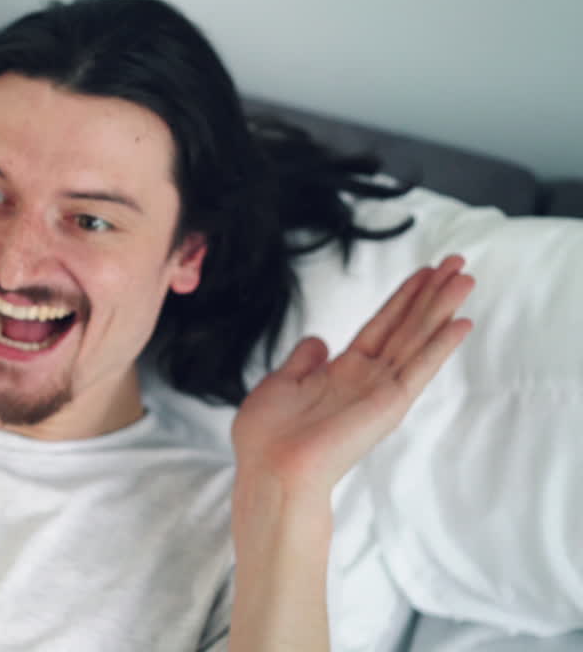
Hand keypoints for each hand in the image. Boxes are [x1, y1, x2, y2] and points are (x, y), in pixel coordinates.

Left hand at [232, 255, 474, 500]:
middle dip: (430, 294)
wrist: (270, 470)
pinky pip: (418, 368)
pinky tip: (461, 322)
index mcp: (340, 373)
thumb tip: (318, 340)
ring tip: (465, 276)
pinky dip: (440, 345)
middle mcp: (366, 380)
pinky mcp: (388, 405)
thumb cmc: (267, 437)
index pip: (380, 327)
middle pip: (406, 327)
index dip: (402, 299)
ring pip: (417, 339)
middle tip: (457, 261)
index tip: (424, 272)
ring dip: (441, 308)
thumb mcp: (279, 385)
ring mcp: (380, 392)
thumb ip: (303, 362)